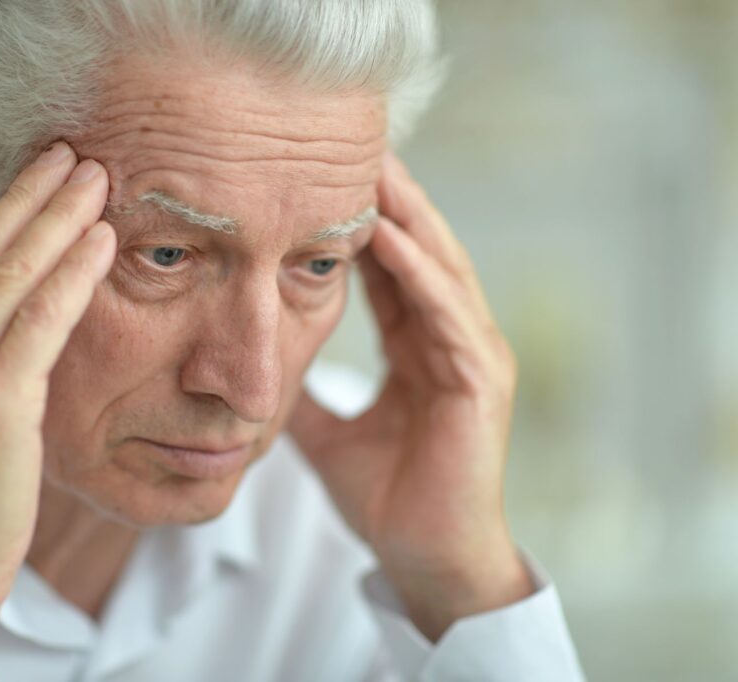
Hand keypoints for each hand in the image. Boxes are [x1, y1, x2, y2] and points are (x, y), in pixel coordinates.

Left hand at [288, 153, 532, 639]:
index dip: (364, 224)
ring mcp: (472, 358)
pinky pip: (447, 317)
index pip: (392, 270)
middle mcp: (452, 341)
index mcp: (420, 349)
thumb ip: (302, 394)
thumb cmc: (387, 498)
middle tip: (354, 147)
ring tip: (376, 171)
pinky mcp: (479, 383)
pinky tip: (393, 239)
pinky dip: (420, 275)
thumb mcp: (328, 433)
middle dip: (391, 201)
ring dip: (408, 219)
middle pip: (420, 254)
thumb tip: (257, 368)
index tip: (327, 180)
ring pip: (440, 271)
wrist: (428, 561)